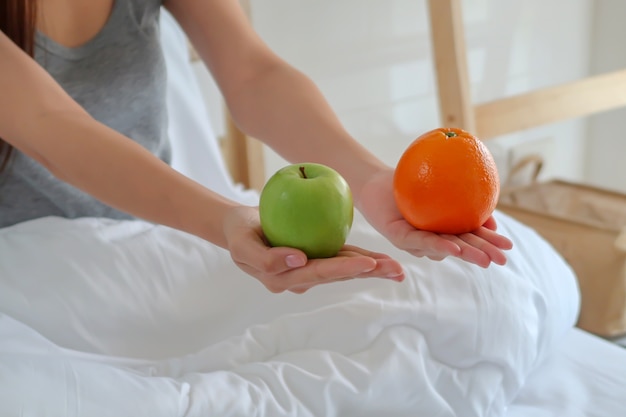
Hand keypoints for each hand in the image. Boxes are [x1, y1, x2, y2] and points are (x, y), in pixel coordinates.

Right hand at [222, 206, 404, 293]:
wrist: (241, 228)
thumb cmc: (239, 234)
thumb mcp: (242, 246)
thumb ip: (265, 259)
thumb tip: (299, 260)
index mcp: (284, 279)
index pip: (317, 273)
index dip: (342, 269)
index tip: (366, 263)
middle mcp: (301, 279)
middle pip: (338, 275)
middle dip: (368, 272)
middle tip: (396, 269)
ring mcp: (311, 270)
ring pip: (344, 269)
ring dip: (372, 269)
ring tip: (398, 269)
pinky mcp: (317, 257)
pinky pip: (341, 257)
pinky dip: (362, 258)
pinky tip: (383, 260)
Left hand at [356, 169, 512, 267]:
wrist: (374, 182)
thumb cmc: (409, 182)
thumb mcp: (441, 185)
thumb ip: (463, 194)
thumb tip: (489, 198)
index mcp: (443, 229)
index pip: (470, 237)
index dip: (489, 244)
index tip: (508, 248)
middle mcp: (430, 240)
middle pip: (460, 248)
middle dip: (482, 255)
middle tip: (501, 260)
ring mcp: (415, 241)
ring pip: (443, 249)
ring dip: (465, 253)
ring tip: (483, 258)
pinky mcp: (399, 238)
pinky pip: (420, 242)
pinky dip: (438, 246)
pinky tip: (454, 248)